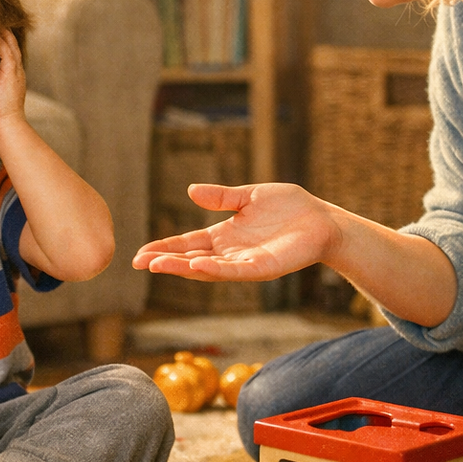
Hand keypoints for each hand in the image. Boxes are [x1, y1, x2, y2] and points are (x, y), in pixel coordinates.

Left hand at [0, 30, 27, 139]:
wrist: (7, 128)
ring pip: (9, 42)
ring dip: (0, 29)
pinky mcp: (11, 72)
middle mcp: (16, 71)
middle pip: (10, 43)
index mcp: (12, 77)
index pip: (7, 51)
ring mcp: (15, 71)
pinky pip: (6, 49)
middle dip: (1, 29)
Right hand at [133, 183, 341, 280]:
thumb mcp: (249, 196)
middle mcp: (230, 253)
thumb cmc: (291, 208)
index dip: (165, 248)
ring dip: (182, 267)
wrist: (323, 221)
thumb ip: (221, 196)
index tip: (141, 254)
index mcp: (224, 235)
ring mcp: (244, 263)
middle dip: (164, 261)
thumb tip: (190, 191)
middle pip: (190, 259)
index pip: (187, 243)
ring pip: (207, 269)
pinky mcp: (262, 268)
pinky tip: (196, 265)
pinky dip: (214, 269)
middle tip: (138, 263)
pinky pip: (234, 271)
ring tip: (157, 265)